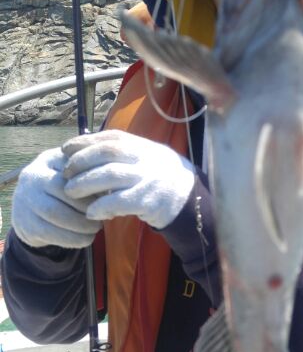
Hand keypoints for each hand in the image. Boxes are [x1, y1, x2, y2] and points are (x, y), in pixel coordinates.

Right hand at [11, 147, 102, 248]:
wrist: (29, 209)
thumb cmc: (62, 189)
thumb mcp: (74, 175)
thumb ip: (92, 176)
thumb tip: (114, 192)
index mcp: (49, 160)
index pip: (73, 170)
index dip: (93, 186)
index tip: (108, 197)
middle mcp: (32, 176)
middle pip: (63, 191)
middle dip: (87, 207)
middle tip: (104, 216)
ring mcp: (25, 200)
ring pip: (55, 212)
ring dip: (81, 224)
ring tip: (96, 228)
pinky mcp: (25, 224)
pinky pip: (49, 232)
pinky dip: (72, 239)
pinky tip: (85, 239)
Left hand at [62, 130, 195, 229]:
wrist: (189, 198)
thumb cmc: (159, 177)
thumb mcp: (144, 157)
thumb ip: (120, 153)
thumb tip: (83, 150)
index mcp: (141, 145)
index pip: (108, 138)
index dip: (84, 142)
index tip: (65, 149)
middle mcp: (145, 158)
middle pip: (107, 153)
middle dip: (81, 161)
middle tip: (65, 173)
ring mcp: (148, 178)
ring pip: (111, 175)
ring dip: (86, 183)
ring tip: (71, 191)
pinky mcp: (149, 201)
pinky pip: (120, 201)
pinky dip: (102, 206)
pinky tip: (90, 213)